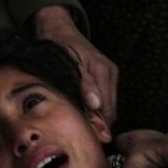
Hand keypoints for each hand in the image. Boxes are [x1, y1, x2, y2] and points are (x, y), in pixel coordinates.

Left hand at [28, 6, 117, 124]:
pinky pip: (106, 98)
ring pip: (109, 106)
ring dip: (98, 117)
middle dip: (98, 124)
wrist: (59, 30)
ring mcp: (110, 74)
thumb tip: (95, 104)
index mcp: (102, 71)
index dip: (97, 126)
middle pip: (110, 110)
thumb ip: (82, 84)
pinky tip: (85, 112)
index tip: (85, 137)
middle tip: (82, 135)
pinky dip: (97, 108)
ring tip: (82, 126)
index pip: (107, 109)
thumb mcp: (65, 64)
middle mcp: (109, 73)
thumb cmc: (57, 47)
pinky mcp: (107, 75)